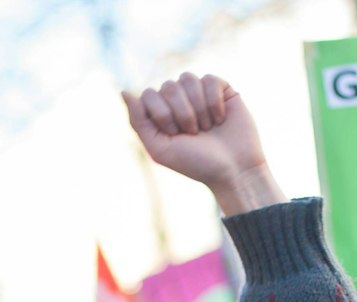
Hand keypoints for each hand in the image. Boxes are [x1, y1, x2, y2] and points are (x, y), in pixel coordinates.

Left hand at [122, 73, 281, 215]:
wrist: (234, 169)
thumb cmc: (195, 163)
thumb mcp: (160, 148)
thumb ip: (139, 121)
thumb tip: (123, 91)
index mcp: (160, 114)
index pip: (149, 95)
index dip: (162, 114)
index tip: (175, 135)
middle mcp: (178, 101)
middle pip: (168, 86)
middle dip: (181, 113)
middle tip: (194, 134)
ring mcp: (199, 93)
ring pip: (188, 78)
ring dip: (198, 107)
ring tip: (207, 127)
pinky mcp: (221, 88)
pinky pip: (209, 79)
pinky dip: (213, 101)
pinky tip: (220, 118)